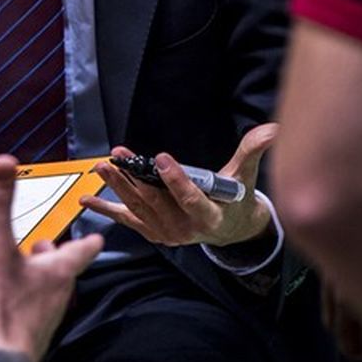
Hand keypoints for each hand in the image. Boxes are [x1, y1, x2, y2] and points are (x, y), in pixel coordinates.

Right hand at [0, 157, 102, 360]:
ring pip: (47, 288)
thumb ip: (1, 205)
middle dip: (52, 254)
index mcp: (58, 270)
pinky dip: (23, 296)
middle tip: (42, 243)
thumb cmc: (2, 309)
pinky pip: (31, 308)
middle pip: (63, 268)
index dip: (89, 236)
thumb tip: (5, 162)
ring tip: (19, 266)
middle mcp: (59, 294)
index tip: (99, 231)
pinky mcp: (29, 333)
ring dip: (36, 275)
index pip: (83, 248)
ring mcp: (45, 316)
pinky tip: (5, 298)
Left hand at [81, 124, 276, 246]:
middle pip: (156, 202)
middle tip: (119, 157)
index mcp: (211, 217)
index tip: (162, 157)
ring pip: (138, 208)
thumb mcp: (247, 176)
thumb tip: (275, 129)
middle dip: (136, 178)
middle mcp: (186, 230)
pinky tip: (86, 198)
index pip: (191, 199)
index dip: (176, 180)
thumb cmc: (236, 199)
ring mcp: (166, 233)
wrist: (229, 229)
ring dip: (119, 187)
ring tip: (105, 166)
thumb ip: (254, 151)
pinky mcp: (153, 231)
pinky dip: (106, 209)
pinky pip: (127, 219)